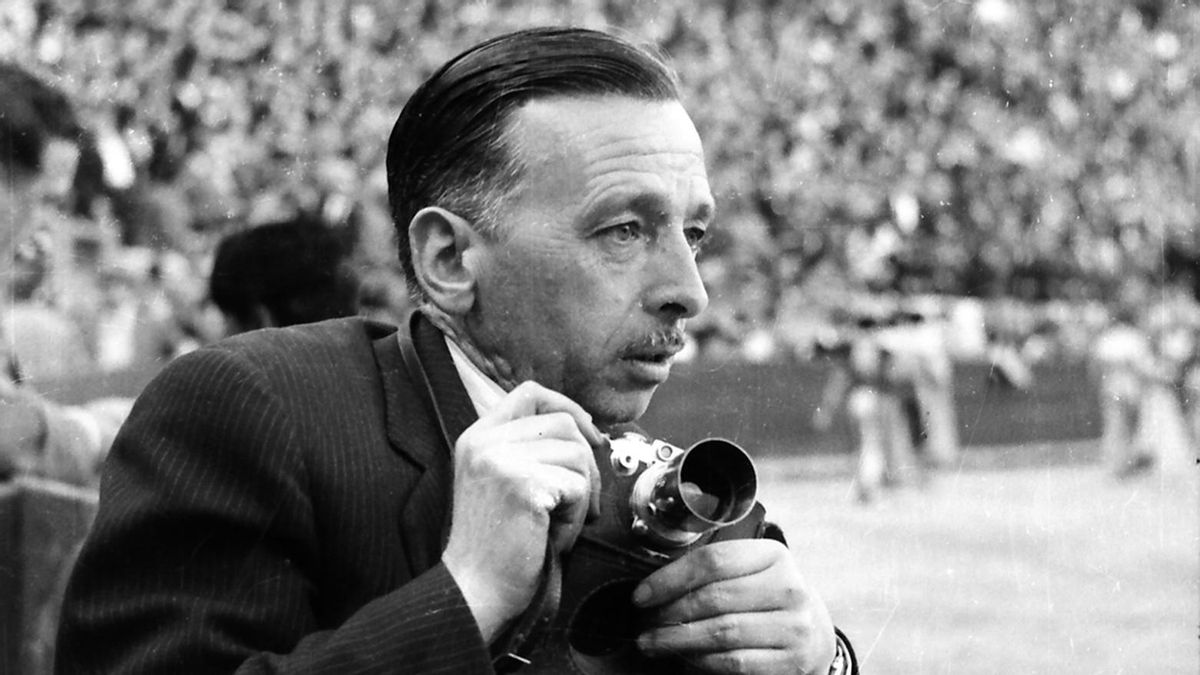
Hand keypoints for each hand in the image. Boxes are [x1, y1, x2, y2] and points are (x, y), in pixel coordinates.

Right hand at [441, 381, 604, 641]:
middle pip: (563, 423)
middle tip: (581, 502)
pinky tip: (553, 534)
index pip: (531, 393)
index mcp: (477, 436)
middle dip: (586, 462)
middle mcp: (484, 441)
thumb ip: (530, 449)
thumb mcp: (504, 480)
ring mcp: (500, 460)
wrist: (475, 590)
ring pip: (577, 453)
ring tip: (559, 522)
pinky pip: (577, 486)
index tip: (590, 435)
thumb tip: (590, 430)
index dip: (568, 407)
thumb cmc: (498, 544)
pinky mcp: (522, 485)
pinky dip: (576, 515)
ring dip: (582, 493)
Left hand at [633, 539, 835, 673]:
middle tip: (644, 623)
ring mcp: (794, 625)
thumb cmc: (769, 596)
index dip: (670, 578)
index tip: (642, 594)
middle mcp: (788, 587)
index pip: (713, 561)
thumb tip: (654, 585)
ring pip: (722, 633)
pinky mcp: (792, 659)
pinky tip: (685, 657)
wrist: (815, 631)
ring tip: (654, 642)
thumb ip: (712, 572)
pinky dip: (702, 661)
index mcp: (773, 555)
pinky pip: (735, 662)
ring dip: (678, 640)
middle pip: (713, 598)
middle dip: (669, 613)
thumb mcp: (751, 571)